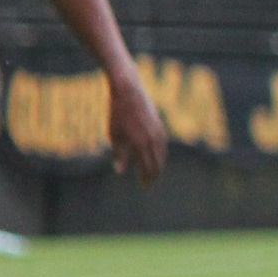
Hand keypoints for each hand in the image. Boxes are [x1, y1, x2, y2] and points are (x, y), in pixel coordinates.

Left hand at [106, 63, 168, 181]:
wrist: (128, 90)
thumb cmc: (117, 112)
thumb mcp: (114, 134)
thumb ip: (119, 154)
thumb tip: (121, 171)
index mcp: (141, 144)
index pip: (148, 168)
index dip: (147, 179)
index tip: (144, 186)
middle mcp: (153, 139)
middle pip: (158, 164)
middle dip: (154, 175)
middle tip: (148, 183)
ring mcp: (159, 131)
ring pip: (162, 154)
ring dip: (158, 165)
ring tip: (153, 172)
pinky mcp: (160, 125)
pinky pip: (163, 145)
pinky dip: (161, 153)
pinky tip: (157, 155)